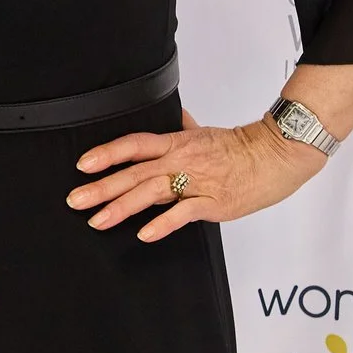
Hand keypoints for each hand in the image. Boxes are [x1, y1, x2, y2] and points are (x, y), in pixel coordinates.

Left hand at [67, 107, 326, 242]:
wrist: (277, 155)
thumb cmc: (242, 146)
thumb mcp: (205, 133)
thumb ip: (182, 129)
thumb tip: (170, 119)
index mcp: (177, 143)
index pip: (134, 145)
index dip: (107, 154)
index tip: (82, 165)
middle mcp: (181, 160)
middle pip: (134, 172)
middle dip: (102, 187)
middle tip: (75, 200)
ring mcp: (196, 182)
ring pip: (151, 193)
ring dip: (122, 207)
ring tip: (97, 220)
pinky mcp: (213, 203)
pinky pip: (183, 213)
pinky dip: (163, 223)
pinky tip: (144, 234)